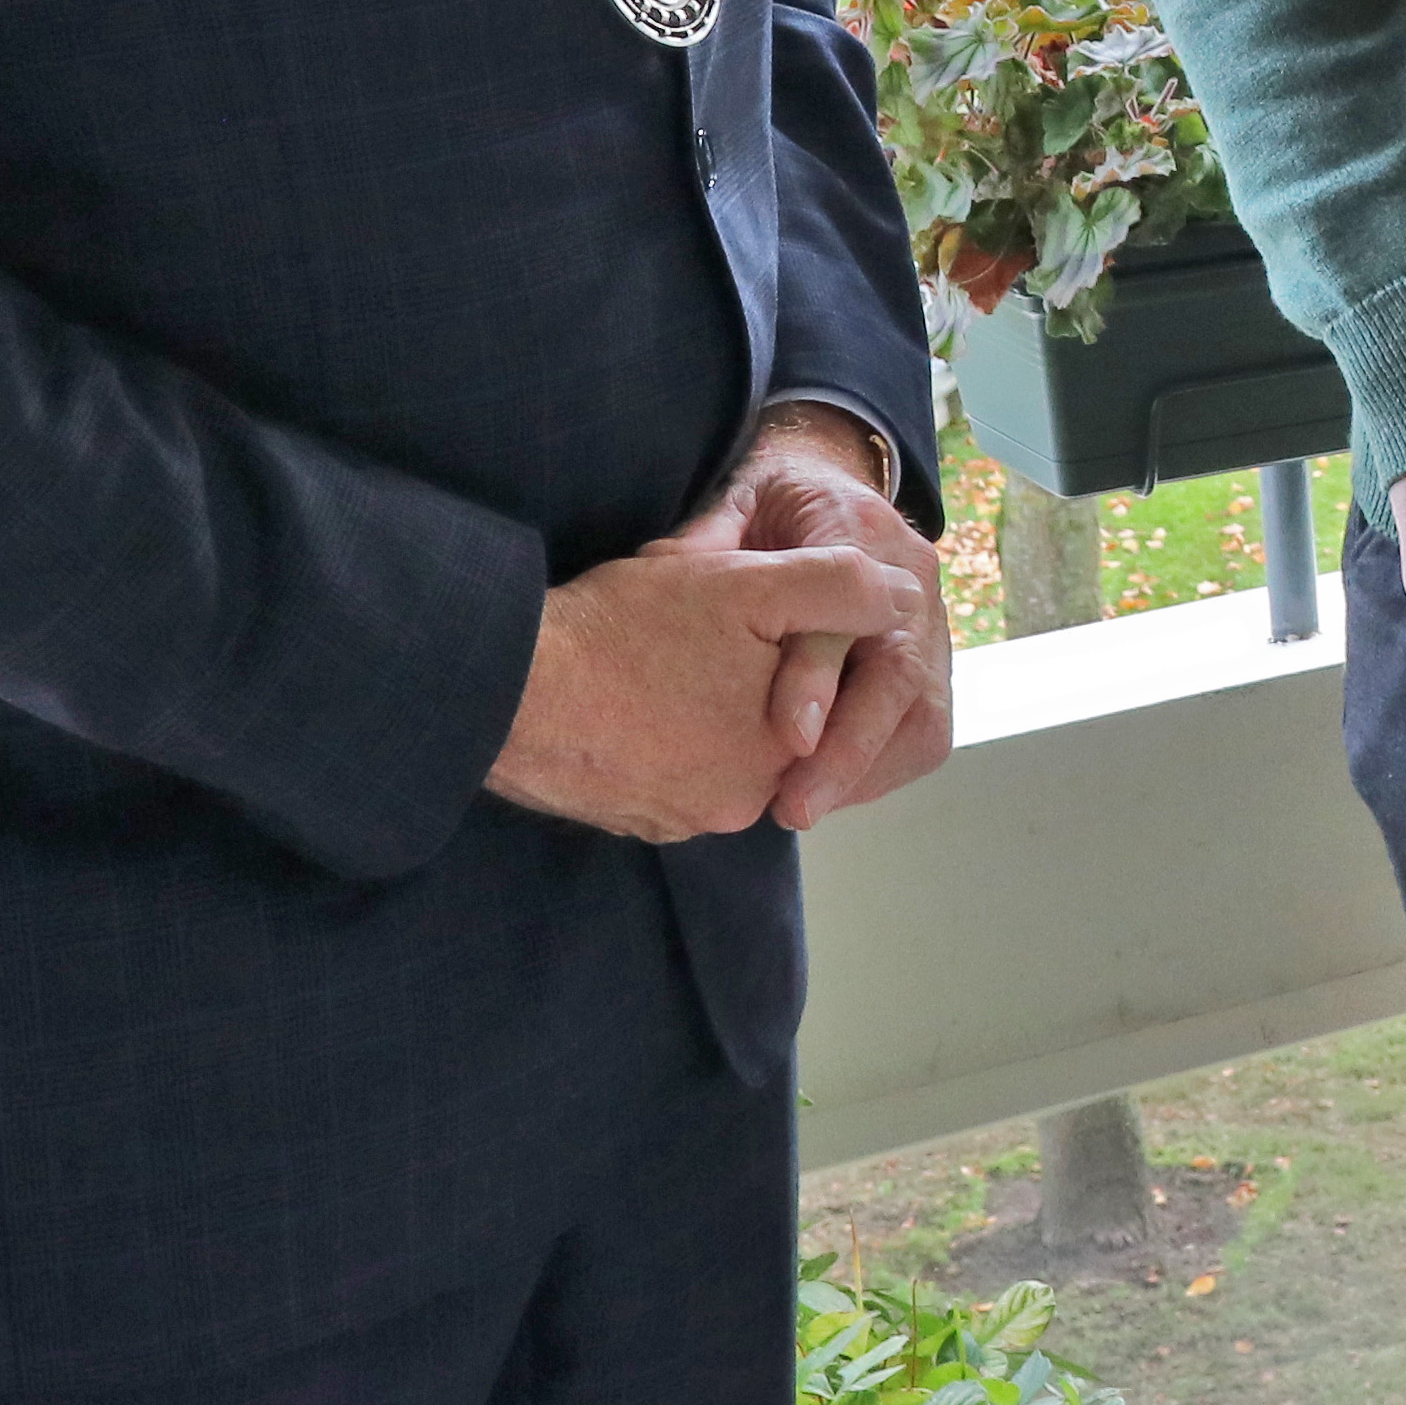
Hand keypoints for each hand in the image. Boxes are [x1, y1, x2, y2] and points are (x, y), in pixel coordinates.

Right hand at [484, 509, 928, 845]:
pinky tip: (628, 691)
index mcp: (783, 750)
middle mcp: (740, 803)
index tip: (746, 609)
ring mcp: (683, 818)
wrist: (503, 690)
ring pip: (719, 745)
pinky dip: (662, 732)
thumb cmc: (626, 630)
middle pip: (769, 721)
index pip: (823, 692)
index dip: (792, 637)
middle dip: (746, 672)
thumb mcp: (746, 584)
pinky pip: (671, 769)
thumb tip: (902, 599)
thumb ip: (838, 588)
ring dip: (702, 702)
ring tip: (655, 654)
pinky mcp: (635, 820)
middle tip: (691, 627)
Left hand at [724, 405, 953, 827]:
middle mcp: (910, 574)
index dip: (818, 671)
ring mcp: (932, 622)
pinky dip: (878, 772)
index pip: (847, 605)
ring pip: (922, 712)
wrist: (834, 493)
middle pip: (899, 673)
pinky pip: (925, 732)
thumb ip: (706, 541)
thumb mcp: (735, 503)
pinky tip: (827, 792)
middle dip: (850, 749)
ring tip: (802, 807)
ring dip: (865, 771)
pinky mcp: (935, 663)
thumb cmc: (775, 507)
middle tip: (795, 806)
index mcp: (856, 524)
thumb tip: (663, 571)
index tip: (788, 735)